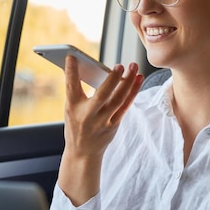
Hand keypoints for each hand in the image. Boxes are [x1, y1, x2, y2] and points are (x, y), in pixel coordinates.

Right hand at [58, 55, 143, 204]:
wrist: (83, 153)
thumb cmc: (76, 124)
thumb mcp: (70, 108)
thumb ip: (75, 89)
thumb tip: (76, 64)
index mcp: (72, 108)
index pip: (71, 87)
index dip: (70, 72)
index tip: (72, 56)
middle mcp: (88, 116)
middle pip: (102, 96)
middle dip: (112, 80)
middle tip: (120, 65)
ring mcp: (102, 122)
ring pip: (118, 100)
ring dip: (128, 82)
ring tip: (133, 66)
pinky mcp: (114, 125)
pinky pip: (125, 106)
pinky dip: (133, 91)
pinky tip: (138, 79)